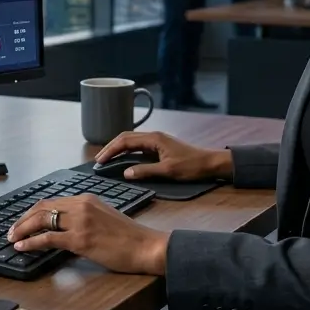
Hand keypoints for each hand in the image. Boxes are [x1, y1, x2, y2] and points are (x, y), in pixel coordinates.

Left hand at [7, 195, 169, 274]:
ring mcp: (80, 221)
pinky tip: (23, 247)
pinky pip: (48, 238)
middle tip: (12, 230)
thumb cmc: (130, 238)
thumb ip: (85, 218)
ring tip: (13, 238)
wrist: (146, 247)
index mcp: (87, 199)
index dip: (33, 211)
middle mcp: (81, 205)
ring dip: (22, 229)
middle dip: (23, 219)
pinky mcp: (80, 239)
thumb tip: (64, 230)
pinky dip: (31, 242)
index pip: (52, 201)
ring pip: (42, 220)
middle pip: (42, 207)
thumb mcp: (104, 218)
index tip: (23, 221)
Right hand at [94, 131, 230, 181]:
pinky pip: (139, 147)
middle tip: (99, 160)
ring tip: (107, 159)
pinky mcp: (160, 147)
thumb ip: (145, 171)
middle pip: (126, 138)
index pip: (126, 141)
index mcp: (154, 138)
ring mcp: (157, 141)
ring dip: (118, 149)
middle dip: (111, 148)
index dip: (111, 150)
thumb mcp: (168, 171)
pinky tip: (123, 160)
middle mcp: (154, 136)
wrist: (210, 163)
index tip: (100, 161)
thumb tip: (125, 173)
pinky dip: (127, 152)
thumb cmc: (191, 166)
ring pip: (132, 141)